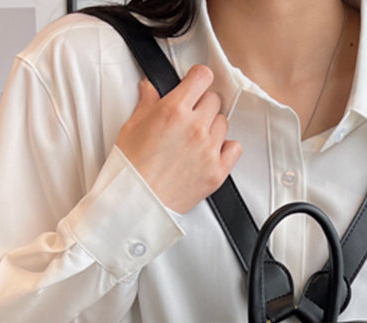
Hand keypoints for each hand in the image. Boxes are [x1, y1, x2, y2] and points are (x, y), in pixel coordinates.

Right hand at [116, 64, 242, 214]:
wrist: (137, 202)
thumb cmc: (131, 168)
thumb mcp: (132, 127)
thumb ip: (147, 102)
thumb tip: (149, 87)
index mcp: (174, 110)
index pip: (202, 77)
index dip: (197, 79)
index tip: (194, 86)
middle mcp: (195, 127)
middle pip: (214, 100)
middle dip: (202, 105)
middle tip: (189, 118)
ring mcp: (208, 150)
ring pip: (223, 123)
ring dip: (212, 127)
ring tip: (195, 140)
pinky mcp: (217, 171)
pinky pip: (235, 148)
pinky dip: (226, 148)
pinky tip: (211, 152)